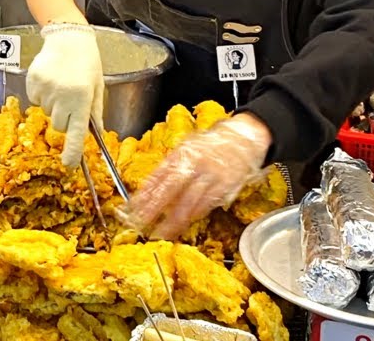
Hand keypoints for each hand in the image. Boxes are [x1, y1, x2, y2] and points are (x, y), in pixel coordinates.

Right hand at [26, 22, 104, 166]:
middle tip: (70, 100)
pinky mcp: (32, 82)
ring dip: (53, 105)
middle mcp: (63, 95)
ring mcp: (46, 89)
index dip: (72, 151)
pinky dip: (42, 95)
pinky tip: (50, 80)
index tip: (69, 165)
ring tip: (60, 84)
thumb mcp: (97, 86)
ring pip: (46, 112)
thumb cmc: (87, 62)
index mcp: (82, 98)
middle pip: (59, 126)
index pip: (76, 132)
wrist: (68, 37)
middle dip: (64, 119)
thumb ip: (96, 112)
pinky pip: (35, 100)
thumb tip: (97, 134)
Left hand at [125, 114, 271, 238]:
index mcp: (182, 153)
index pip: (158, 175)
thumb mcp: (186, 147)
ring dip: (173, 221)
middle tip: (141, 223)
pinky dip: (192, 217)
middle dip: (154, 208)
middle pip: (170, 190)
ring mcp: (210, 177)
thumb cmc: (210, 145)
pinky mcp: (224, 188)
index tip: (132, 207)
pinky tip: (182, 225)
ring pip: (188, 203)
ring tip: (161, 233)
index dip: (145, 193)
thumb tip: (149, 187)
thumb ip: (169, 166)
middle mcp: (195, 164)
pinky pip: (205, 206)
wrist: (242, 139)